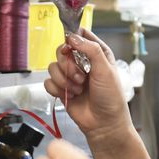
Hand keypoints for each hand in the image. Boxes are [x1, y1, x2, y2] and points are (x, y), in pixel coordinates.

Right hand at [45, 29, 131, 143]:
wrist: (104, 123)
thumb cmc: (111, 96)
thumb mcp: (105, 69)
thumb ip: (90, 50)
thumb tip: (73, 37)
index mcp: (96, 52)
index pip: (79, 35)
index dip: (73, 39)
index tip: (71, 48)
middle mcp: (82, 62)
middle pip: (62, 50)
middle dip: (68, 65)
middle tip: (80, 77)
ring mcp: (71, 75)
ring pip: (52, 67)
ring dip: (64, 80)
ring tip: (78, 89)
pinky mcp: (62, 88)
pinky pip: (48, 82)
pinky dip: (57, 89)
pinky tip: (70, 95)